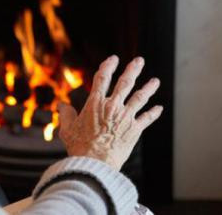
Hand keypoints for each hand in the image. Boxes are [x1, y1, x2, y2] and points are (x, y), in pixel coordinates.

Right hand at [58, 56, 162, 170]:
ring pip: (140, 97)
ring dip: (148, 88)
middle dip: (133, 70)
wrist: (96, 163)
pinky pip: (147, 118)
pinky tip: (159, 108)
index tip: (113, 59)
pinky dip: (153, 113)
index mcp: (95, 103)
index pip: (102, 78)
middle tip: (139, 61)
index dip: (108, 66)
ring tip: (155, 81)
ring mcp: (126, 117)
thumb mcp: (67, 129)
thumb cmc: (79, 146)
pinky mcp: (135, 130)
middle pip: (125, 83)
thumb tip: (62, 105)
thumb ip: (65, 115)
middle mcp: (113, 106)